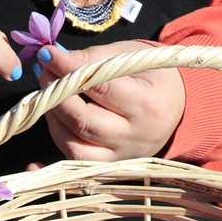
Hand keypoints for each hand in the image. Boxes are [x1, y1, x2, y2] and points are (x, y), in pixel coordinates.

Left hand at [33, 41, 185, 161]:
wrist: (178, 109)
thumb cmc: (152, 78)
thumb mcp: (130, 57)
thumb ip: (92, 59)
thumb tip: (53, 60)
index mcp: (147, 104)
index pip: (100, 87)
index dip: (68, 70)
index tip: (47, 54)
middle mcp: (135, 136)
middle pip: (84, 121)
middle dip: (56, 95)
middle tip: (43, 72)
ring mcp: (122, 156)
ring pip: (74, 147)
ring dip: (53, 119)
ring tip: (47, 96)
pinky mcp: (110, 167)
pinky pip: (75, 163)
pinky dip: (56, 147)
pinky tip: (46, 135)